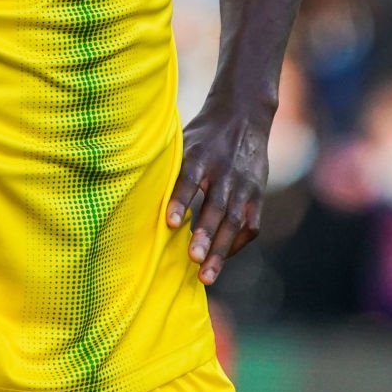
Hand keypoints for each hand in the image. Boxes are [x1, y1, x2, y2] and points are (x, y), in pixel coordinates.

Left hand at [167, 104, 270, 284]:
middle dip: (205, 235)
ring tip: (206, 276)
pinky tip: (221, 260)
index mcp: (201, 155)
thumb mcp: (183, 141)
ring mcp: (244, 185)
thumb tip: (134, 191)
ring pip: (234, 222)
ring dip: (220, 250)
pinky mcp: (257, 194)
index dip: (180, 200)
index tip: (169, 223)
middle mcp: (225, 171)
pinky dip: (236, 245)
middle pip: (216, 206)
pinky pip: (250, 225)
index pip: (189, 179)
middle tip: (193, 259)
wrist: (244, 116)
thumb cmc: (203, 135)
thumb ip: (168, 167)